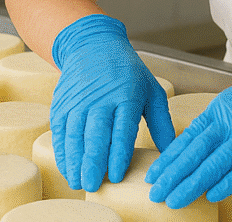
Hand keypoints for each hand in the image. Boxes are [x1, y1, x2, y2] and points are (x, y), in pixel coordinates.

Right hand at [49, 13, 175, 191]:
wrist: (92, 45)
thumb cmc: (128, 72)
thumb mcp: (151, 90)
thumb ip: (162, 121)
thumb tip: (172, 151)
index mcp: (126, 96)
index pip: (122, 130)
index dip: (118, 154)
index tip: (117, 175)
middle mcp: (100, 99)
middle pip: (95, 135)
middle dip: (93, 162)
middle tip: (93, 186)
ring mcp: (78, 102)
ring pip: (75, 135)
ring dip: (75, 161)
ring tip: (78, 183)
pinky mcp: (61, 104)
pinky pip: (60, 132)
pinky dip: (62, 152)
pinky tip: (67, 168)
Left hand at [145, 47, 231, 207]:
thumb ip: (224, 124)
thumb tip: (205, 147)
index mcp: (221, 110)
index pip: (189, 138)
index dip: (169, 158)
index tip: (153, 175)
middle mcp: (231, 121)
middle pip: (195, 152)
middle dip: (173, 175)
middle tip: (155, 194)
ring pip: (215, 162)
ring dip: (192, 183)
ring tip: (173, 201)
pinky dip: (228, 182)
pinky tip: (212, 195)